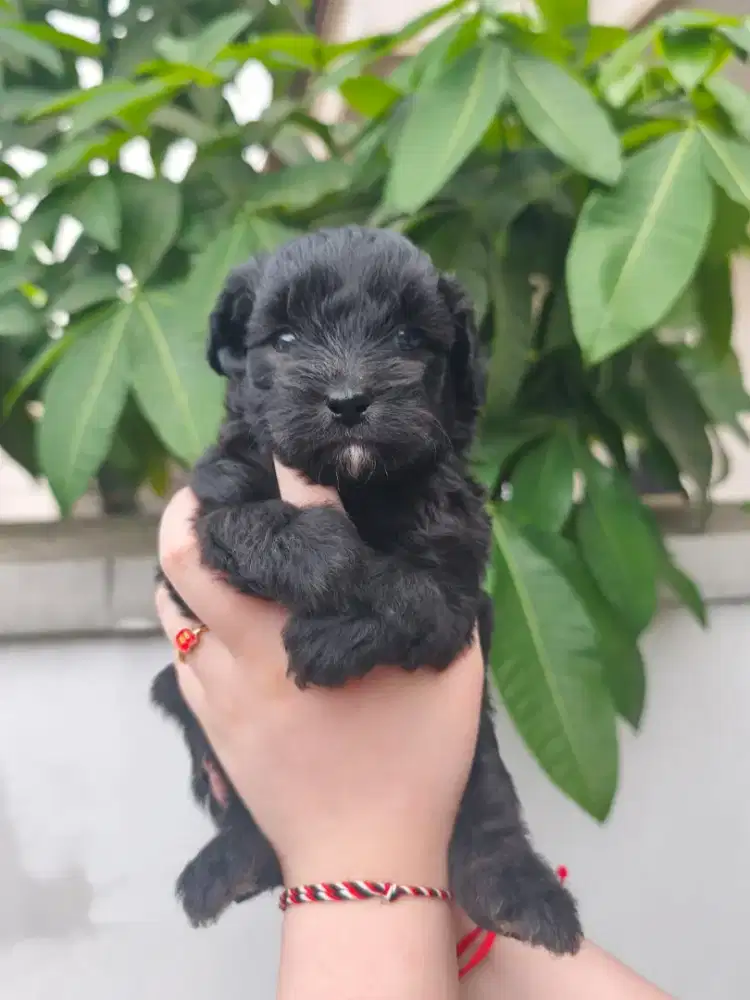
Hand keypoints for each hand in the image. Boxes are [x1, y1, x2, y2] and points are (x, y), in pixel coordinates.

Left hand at [156, 462, 484, 888]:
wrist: (365, 859)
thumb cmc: (419, 764)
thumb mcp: (451, 672)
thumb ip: (436, 605)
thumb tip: (427, 555)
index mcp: (325, 624)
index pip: (307, 521)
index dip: (296, 469)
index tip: (287, 443)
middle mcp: (259, 644)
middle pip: (192, 552)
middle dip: (191, 506)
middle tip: (209, 487)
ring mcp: (223, 684)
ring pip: (171, 599)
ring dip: (179, 560)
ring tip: (201, 540)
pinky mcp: (209, 719)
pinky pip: (174, 649)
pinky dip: (181, 615)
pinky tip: (204, 610)